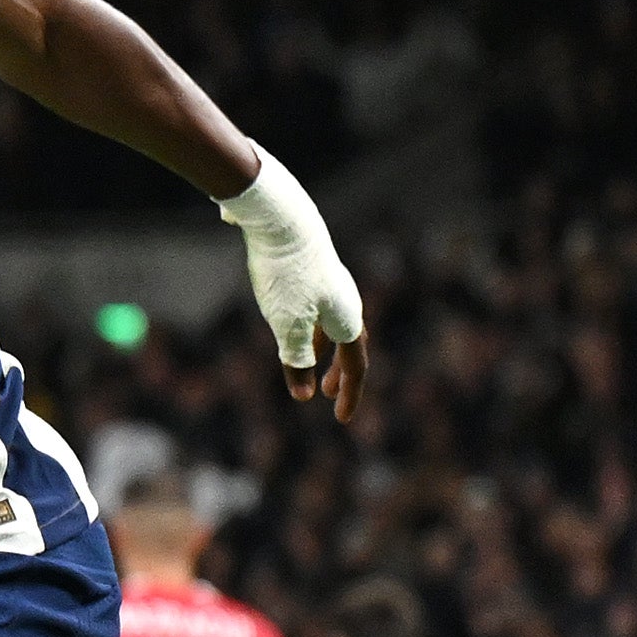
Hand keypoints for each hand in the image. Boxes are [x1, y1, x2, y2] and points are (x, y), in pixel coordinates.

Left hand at [219, 154, 368, 423]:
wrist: (280, 217)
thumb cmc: (286, 274)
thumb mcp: (287, 325)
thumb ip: (296, 361)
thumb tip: (303, 395)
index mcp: (348, 317)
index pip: (355, 364)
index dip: (350, 393)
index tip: (342, 420)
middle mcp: (345, 299)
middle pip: (347, 344)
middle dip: (339, 372)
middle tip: (328, 394)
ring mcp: (327, 282)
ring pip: (328, 322)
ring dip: (320, 348)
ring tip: (306, 360)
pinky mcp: (307, 268)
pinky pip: (314, 305)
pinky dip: (306, 325)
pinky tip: (286, 321)